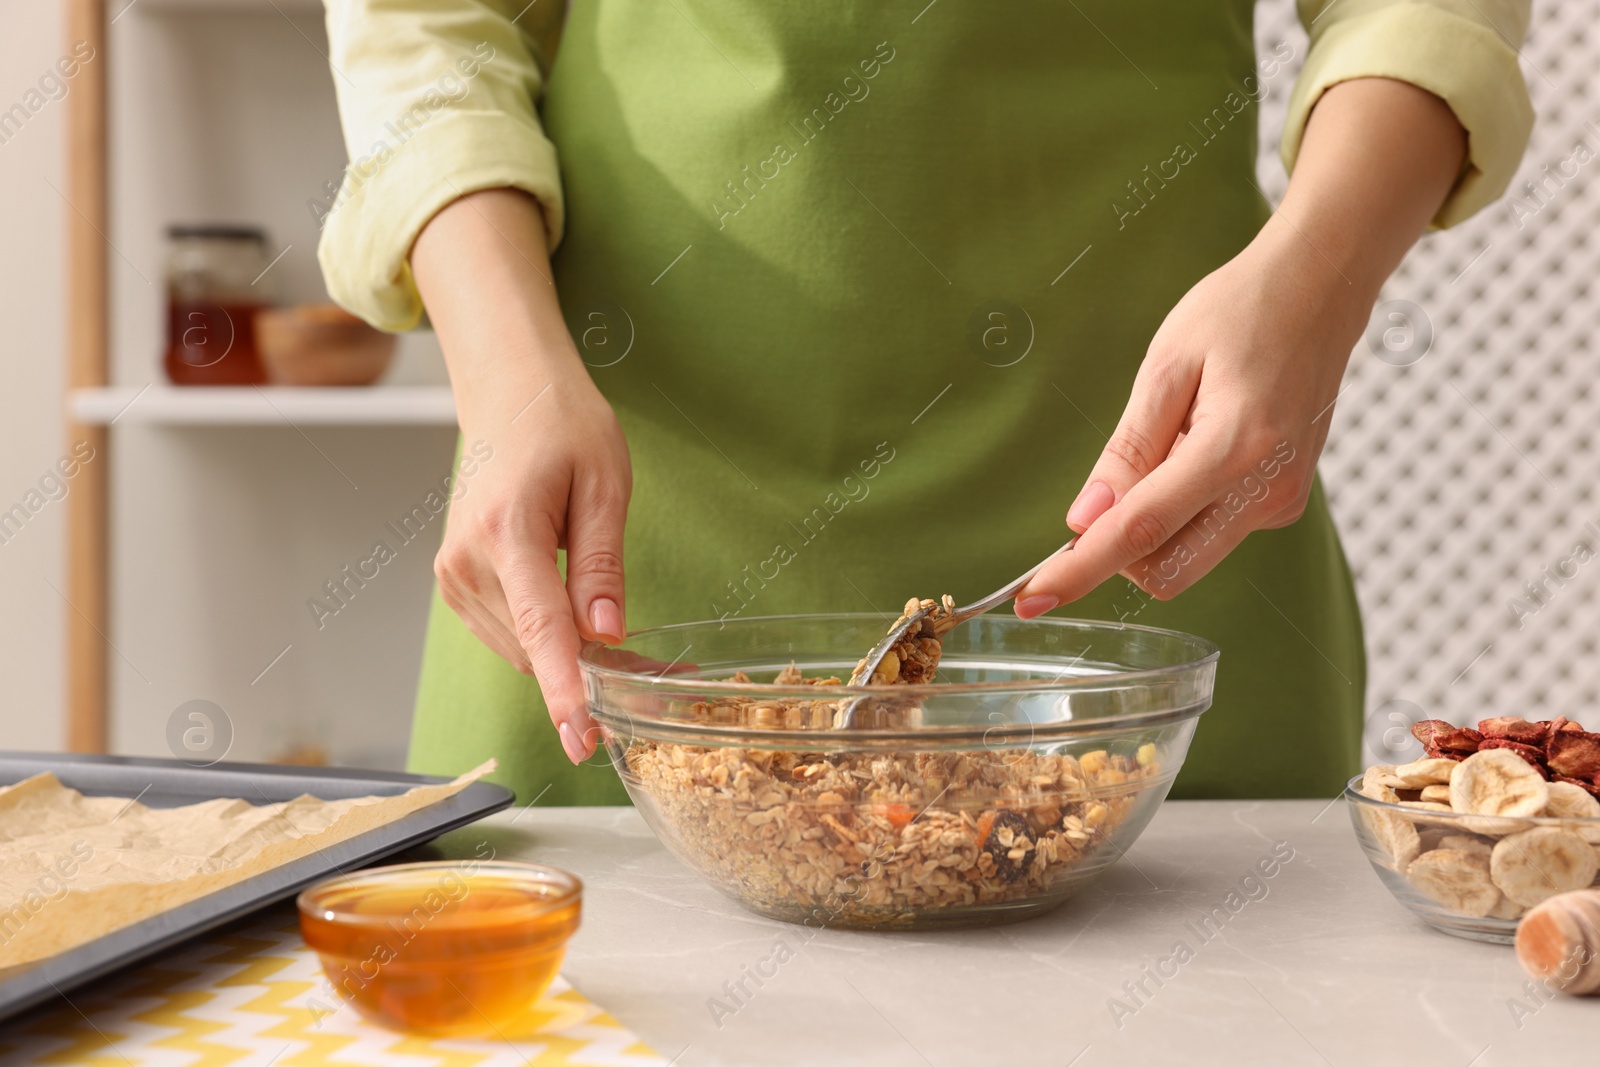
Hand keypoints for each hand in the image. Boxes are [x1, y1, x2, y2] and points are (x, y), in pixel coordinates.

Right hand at [414, 189, 629, 762]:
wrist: (506, 390)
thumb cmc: (560, 423)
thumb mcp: (605, 484)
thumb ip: (603, 565)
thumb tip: (608, 635)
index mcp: (507, 531)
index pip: (541, 629)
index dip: (565, 690)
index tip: (583, 736)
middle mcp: (468, 560)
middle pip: (535, 648)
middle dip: (591, 676)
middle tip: (657, 684)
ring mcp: (455, 574)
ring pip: (522, 648)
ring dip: (570, 660)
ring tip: (629, 657)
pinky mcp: (457, 581)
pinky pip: (510, 632)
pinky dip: (548, 642)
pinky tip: (583, 629)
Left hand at [1014, 77, 1467, 613]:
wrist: (1321, 289)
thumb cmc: (1242, 311)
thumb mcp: (1166, 366)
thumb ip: (1127, 450)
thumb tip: (1084, 520)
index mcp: (1236, 446)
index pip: (1140, 531)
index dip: (1080, 570)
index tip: (1032, 598)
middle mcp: (1268, 488)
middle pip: (1167, 569)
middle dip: (1117, 552)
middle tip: (1097, 496)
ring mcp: (1282, 501)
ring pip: (1188, 556)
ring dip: (1153, 526)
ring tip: (1171, 440)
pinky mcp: (1284, 501)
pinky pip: (1212, 532)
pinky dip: (1184, 509)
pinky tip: (1197, 446)